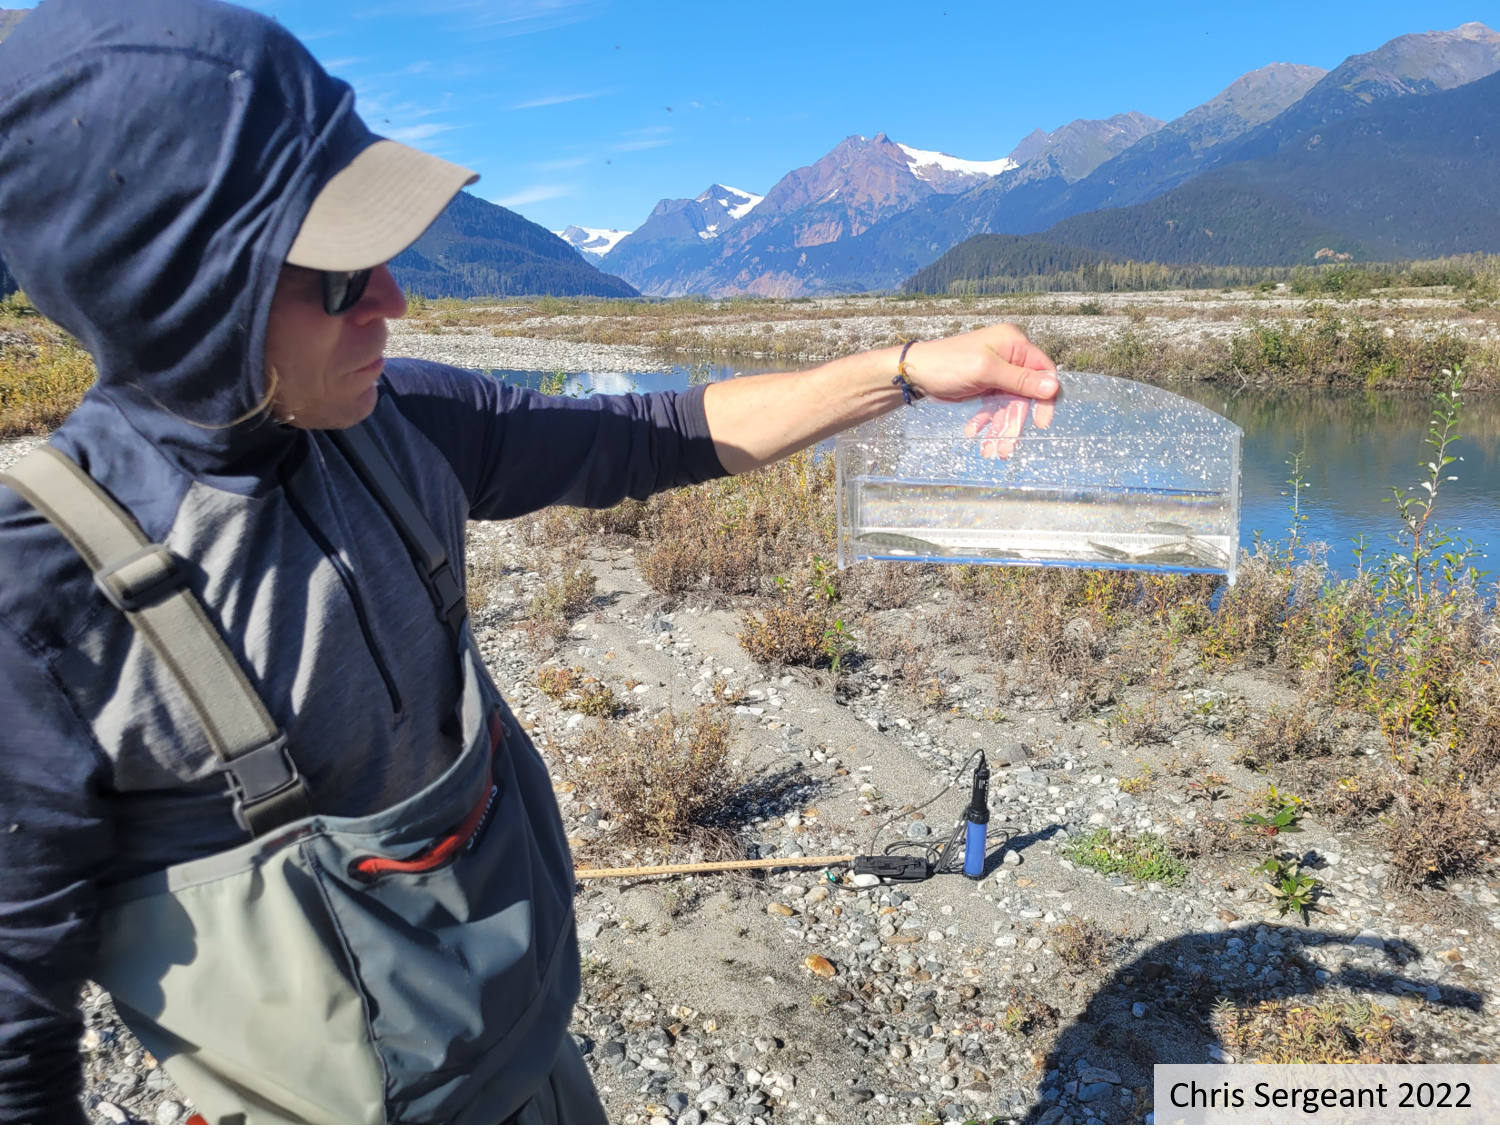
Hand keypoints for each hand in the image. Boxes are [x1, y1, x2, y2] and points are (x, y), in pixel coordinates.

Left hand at [902, 324, 1057, 458]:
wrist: (914, 372)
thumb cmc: (947, 364)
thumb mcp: (985, 371)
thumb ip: (1020, 379)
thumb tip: (1053, 386)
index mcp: (1013, 344)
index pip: (1043, 370)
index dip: (1044, 397)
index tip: (1040, 423)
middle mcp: (1009, 355)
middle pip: (1024, 393)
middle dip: (1014, 421)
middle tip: (1006, 448)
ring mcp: (997, 371)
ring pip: (1008, 403)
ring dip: (1000, 427)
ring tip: (990, 451)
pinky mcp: (985, 384)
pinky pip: (994, 405)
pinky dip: (987, 420)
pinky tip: (974, 432)